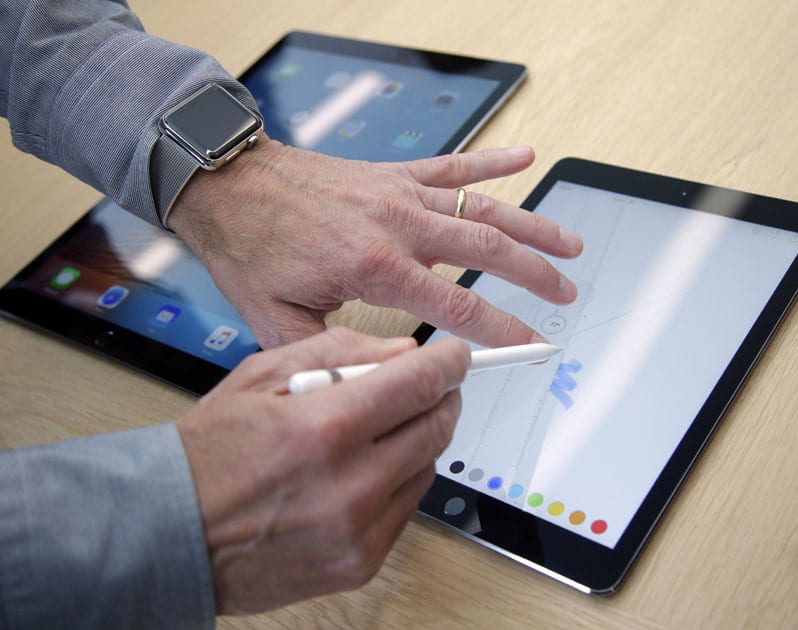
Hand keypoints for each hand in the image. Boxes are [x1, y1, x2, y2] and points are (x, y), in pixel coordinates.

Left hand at [168, 138, 582, 348]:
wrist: (228, 184)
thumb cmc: (250, 247)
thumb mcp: (276, 318)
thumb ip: (330, 354)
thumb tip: (373, 378)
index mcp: (375, 265)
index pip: (457, 306)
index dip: (502, 330)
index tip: (532, 344)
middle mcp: (398, 224)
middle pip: (487, 249)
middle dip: (535, 274)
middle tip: (567, 294)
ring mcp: (400, 193)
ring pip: (481, 207)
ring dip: (530, 225)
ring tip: (569, 242)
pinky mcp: (392, 173)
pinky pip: (452, 166)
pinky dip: (491, 161)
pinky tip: (525, 157)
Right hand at [176, 327, 468, 613]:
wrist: (168, 535)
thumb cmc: (207, 455)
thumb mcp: (259, 376)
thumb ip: (338, 354)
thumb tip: (403, 351)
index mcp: (324, 428)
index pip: (421, 383)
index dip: (448, 361)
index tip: (453, 354)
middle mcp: (351, 484)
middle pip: (438, 426)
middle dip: (439, 397)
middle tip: (423, 387)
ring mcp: (360, 531)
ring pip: (428, 467)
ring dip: (416, 439)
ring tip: (373, 432)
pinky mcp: (362, 562)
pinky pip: (407, 508)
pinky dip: (397, 481)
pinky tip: (360, 471)